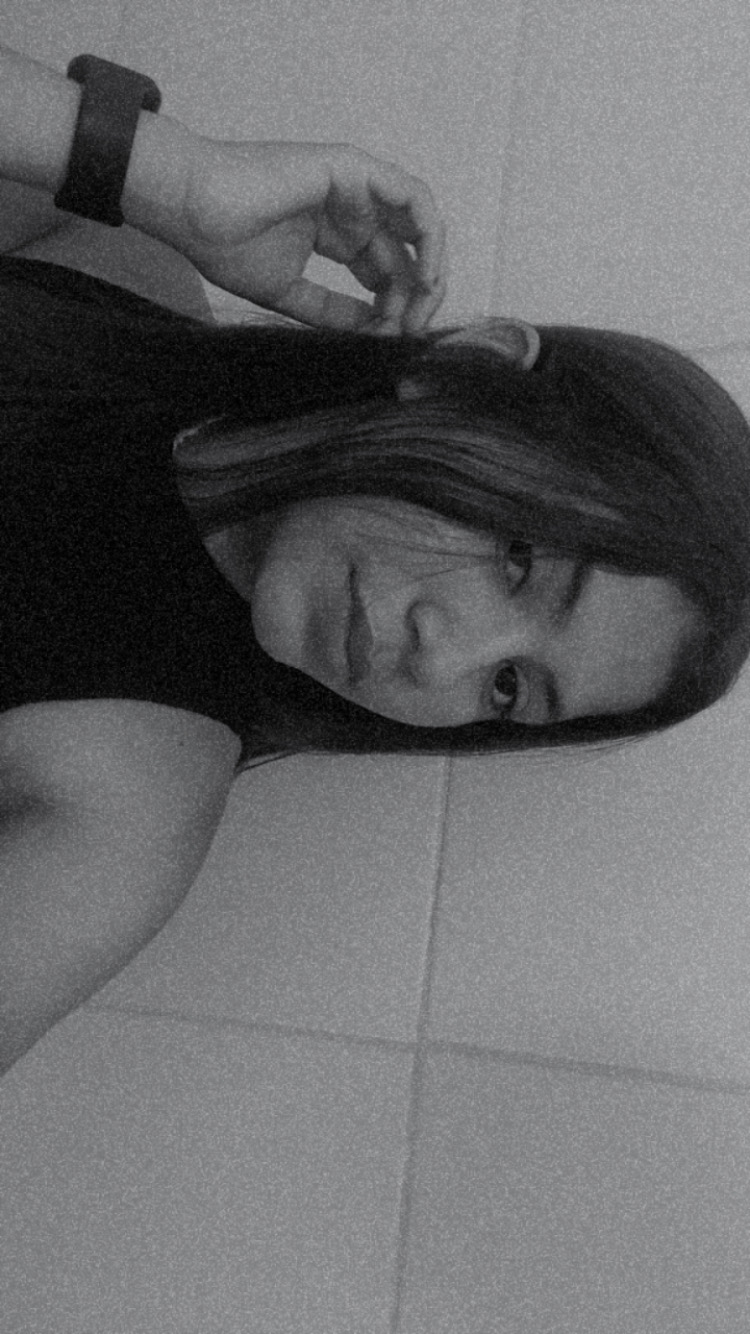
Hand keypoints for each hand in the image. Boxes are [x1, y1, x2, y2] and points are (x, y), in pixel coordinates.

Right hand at [173, 139, 446, 332]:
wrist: (194, 210)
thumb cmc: (224, 245)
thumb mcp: (290, 294)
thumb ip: (332, 312)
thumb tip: (374, 333)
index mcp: (335, 234)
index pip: (384, 272)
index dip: (395, 308)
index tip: (391, 341)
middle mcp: (351, 209)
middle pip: (405, 254)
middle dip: (416, 296)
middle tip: (412, 332)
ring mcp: (355, 186)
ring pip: (418, 225)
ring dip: (430, 268)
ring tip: (422, 306)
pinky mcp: (355, 169)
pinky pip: (413, 197)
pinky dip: (428, 236)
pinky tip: (424, 274)